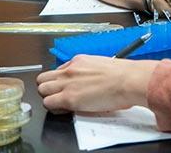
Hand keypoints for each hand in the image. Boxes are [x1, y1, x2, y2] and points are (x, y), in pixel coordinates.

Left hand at [37, 55, 158, 112]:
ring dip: (48, 97)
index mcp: (79, 61)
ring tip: (60, 103)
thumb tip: (89, 80)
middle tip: (58, 95)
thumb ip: (91, 72)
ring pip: (42, 89)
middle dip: (48, 87)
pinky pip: (48, 103)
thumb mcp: (103, 66)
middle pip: (44, 78)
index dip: (61, 81)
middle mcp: (70, 70)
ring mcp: (67, 83)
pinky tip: (65, 109)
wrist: (129, 80)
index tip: (67, 87)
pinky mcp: (68, 97)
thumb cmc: (124, 75)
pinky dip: (53, 108)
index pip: (59, 70)